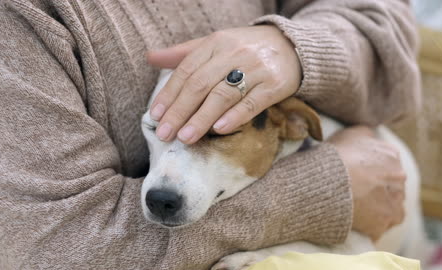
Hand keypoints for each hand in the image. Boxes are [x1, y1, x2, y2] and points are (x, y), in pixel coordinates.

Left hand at [147, 25, 301, 143]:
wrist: (291, 46)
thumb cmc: (244, 49)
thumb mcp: (215, 45)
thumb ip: (184, 53)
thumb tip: (150, 57)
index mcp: (215, 43)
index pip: (186, 70)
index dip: (169, 94)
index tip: (155, 115)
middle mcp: (234, 53)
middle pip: (200, 84)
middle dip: (180, 111)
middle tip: (165, 133)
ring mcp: (256, 69)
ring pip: (223, 95)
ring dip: (201, 118)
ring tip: (185, 138)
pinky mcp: (275, 84)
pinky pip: (252, 102)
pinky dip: (235, 117)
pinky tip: (219, 129)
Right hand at [328, 126, 405, 240]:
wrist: (326, 181)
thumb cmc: (335, 156)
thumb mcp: (350, 134)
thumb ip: (366, 135)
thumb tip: (370, 138)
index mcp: (391, 155)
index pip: (387, 164)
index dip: (371, 171)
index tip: (357, 176)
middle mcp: (399, 177)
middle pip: (391, 185)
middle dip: (378, 188)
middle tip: (356, 191)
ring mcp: (394, 200)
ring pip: (390, 205)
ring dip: (377, 206)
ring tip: (356, 207)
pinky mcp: (386, 220)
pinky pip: (382, 224)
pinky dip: (372, 223)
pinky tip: (358, 220)